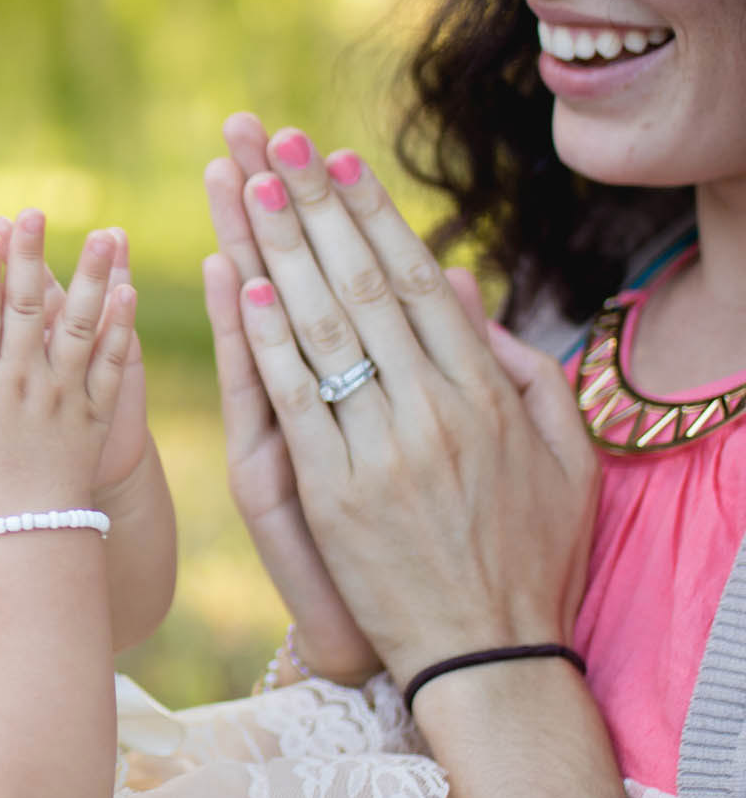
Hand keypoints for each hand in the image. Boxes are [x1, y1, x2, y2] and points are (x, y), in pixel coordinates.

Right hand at [0, 213, 134, 526]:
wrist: (31, 535)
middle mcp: (21, 385)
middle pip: (27, 310)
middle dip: (28, 257)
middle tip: (33, 213)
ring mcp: (62, 395)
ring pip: (77, 326)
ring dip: (90, 278)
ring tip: (102, 235)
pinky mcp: (93, 411)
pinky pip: (110, 362)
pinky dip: (120, 327)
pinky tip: (128, 291)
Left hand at [208, 115, 597, 685]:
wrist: (486, 656)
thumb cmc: (526, 554)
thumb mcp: (555, 456)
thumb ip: (517, 368)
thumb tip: (461, 286)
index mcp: (484, 393)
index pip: (414, 281)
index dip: (371, 213)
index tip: (336, 158)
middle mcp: (433, 409)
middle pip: (359, 285)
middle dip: (310, 207)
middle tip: (270, 141)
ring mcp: (379, 450)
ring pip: (321, 329)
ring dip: (278, 250)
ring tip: (242, 185)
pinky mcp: (331, 495)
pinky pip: (294, 402)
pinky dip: (267, 342)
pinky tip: (241, 286)